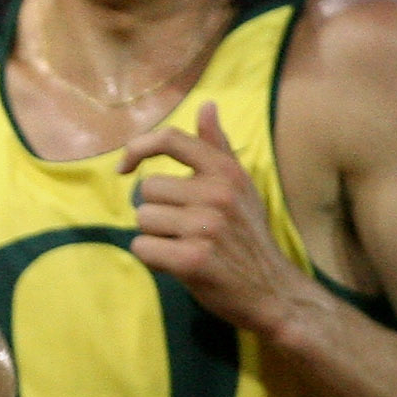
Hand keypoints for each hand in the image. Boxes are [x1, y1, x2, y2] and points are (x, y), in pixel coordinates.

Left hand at [119, 102, 313, 337]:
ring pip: (143, 220)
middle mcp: (217, 194)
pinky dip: (152, 259)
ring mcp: (206, 227)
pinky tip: (178, 265)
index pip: (171, 140)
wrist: (273, 291)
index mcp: (226, 172)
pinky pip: (142, 248)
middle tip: (184, 230)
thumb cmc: (248, 236)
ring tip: (185, 247)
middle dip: (157, 212)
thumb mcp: (241, 186)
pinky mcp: (193, 260)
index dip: (138, 148)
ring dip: (155, 237)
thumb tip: (206, 105)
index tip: (124, 167)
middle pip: (147, 190)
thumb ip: (218, 147)